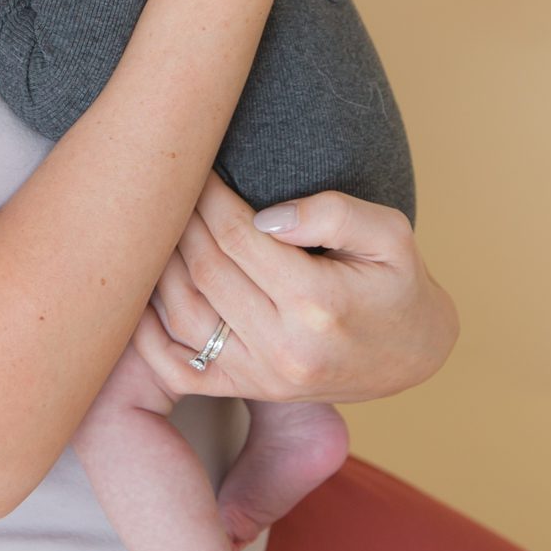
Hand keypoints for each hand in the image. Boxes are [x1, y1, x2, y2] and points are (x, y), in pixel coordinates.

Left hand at [130, 170, 458, 404]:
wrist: (412, 353)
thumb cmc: (398, 281)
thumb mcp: (391, 233)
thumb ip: (333, 215)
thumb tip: (267, 216)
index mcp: (318, 304)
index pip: (236, 235)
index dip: (206, 193)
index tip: (192, 159)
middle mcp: (284, 349)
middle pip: (204, 268)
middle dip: (179, 218)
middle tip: (165, 181)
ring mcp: (262, 377)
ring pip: (181, 312)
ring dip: (159, 263)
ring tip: (153, 222)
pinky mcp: (247, 391)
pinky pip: (176, 367)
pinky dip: (144, 332)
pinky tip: (137, 290)